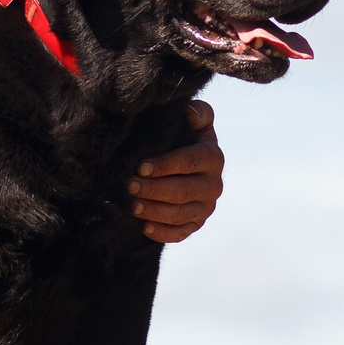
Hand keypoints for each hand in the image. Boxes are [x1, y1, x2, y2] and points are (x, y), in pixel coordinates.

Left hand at [129, 99, 223, 243]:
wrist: (186, 165)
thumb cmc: (183, 138)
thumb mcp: (191, 122)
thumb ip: (197, 113)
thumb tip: (189, 111)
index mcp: (212, 157)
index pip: (191, 161)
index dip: (166, 165)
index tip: (141, 166)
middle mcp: (214, 184)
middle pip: (184, 190)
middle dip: (155, 189)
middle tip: (130, 186)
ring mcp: (206, 207)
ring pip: (181, 214)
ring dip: (155, 211)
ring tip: (133, 206)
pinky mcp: (196, 223)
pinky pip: (181, 233)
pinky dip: (163, 233)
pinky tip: (145, 227)